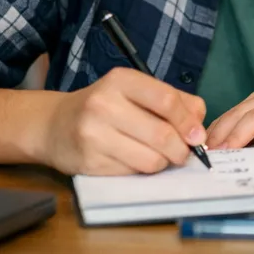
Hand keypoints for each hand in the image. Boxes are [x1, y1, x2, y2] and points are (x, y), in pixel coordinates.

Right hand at [37, 67, 206, 175]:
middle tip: (184, 153)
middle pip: (162, 134)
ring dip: (163, 162)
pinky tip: (134, 160)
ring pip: (150, 159)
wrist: (54, 125)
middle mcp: (104, 104)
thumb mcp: (135, 91)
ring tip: (159, 156)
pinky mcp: (89, 162)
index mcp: (121, 80)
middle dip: (181, 149)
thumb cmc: (106, 107)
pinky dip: (142, 170)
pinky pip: (132, 173)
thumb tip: (199, 126)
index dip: (188, 121)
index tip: (198, 136)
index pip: (167, 100)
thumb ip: (173, 101)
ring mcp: (94, 135)